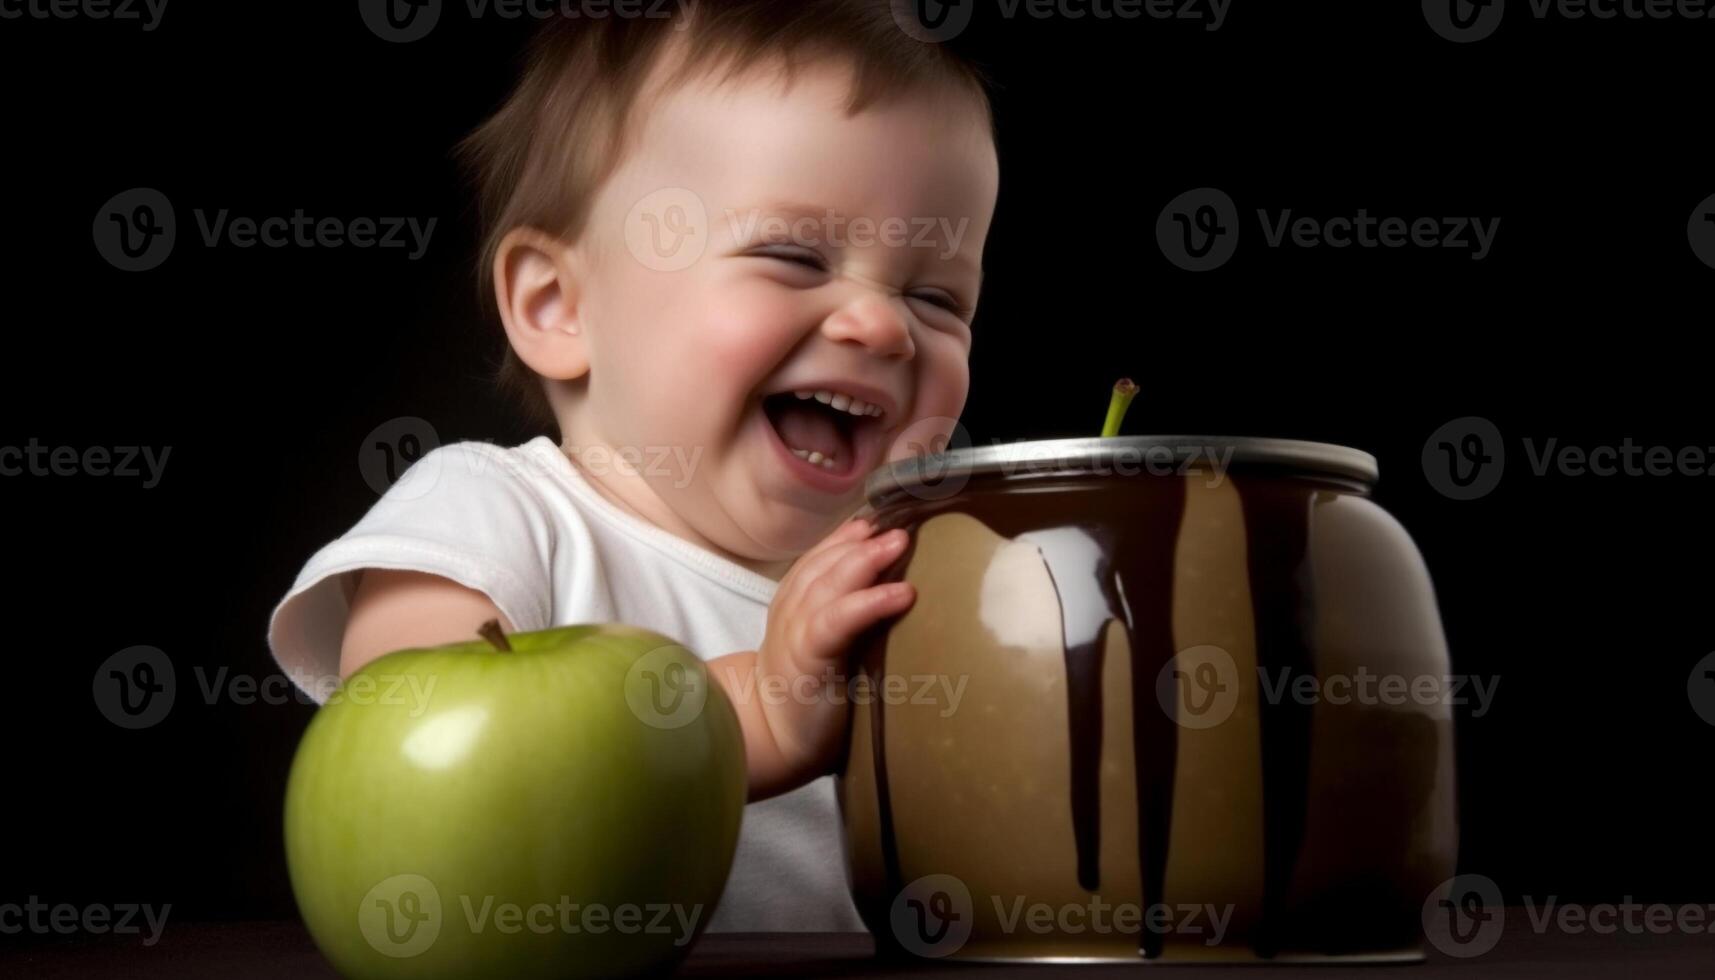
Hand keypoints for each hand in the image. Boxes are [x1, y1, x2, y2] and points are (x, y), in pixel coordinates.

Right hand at [712, 516, 914, 799]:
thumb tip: (902, 591)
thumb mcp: (827, 646)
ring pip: (829, 584)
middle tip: (901, 524)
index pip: (821, 557)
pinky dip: (869, 603)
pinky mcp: (808, 660)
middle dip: (862, 540)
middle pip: (826, 563)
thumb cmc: (810, 694)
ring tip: (901, 544)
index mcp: (795, 604)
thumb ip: (850, 618)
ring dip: (867, 560)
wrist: (772, 740)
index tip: (881, 515)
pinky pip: (837, 622)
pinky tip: (900, 595)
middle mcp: (793, 611)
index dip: (848, 535)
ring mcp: (796, 633)